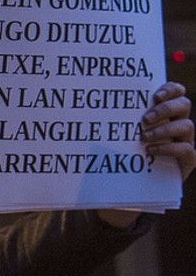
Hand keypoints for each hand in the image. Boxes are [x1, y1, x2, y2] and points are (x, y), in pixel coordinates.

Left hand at [97, 81, 194, 227]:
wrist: (130, 186)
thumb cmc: (121, 154)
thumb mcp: (117, 134)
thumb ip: (114, 118)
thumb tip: (90, 100)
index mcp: (165, 113)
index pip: (176, 92)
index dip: (170, 89)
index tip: (155, 96)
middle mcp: (177, 124)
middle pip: (184, 105)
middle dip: (165, 109)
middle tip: (145, 119)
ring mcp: (185, 141)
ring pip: (187, 126)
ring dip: (164, 130)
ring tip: (143, 137)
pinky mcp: (187, 160)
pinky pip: (186, 149)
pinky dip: (168, 148)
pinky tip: (150, 151)